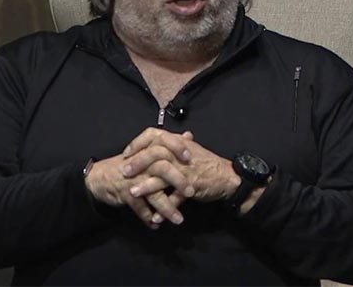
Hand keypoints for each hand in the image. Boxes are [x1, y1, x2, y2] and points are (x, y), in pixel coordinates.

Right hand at [85, 128, 193, 226]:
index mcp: (147, 150)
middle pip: (162, 168)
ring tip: (178, 219)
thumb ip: (169, 144)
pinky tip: (156, 224)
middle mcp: (141, 163)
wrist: (100, 177)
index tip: (190, 157)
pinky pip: (139, 207)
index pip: (164, 142)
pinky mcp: (125, 193)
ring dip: (166, 208)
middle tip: (191, 192)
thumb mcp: (146, 151)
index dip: (177, 147)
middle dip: (178, 181)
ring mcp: (133, 178)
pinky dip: (148, 217)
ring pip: (153, 192)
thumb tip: (188, 135)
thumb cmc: (127, 164)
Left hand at [123, 132, 240, 204]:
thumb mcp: (191, 150)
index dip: (138, 143)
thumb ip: (175, 144)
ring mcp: (186, 170)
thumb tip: (162, 138)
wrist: (228, 178)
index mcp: (178, 143)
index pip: (155, 135)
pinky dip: (165, 207)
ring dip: (146, 185)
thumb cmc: (208, 164)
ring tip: (132, 193)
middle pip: (155, 153)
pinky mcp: (192, 186)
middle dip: (137, 163)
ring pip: (162, 175)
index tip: (127, 153)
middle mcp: (180, 154)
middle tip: (124, 172)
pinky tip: (155, 217)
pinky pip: (176, 197)